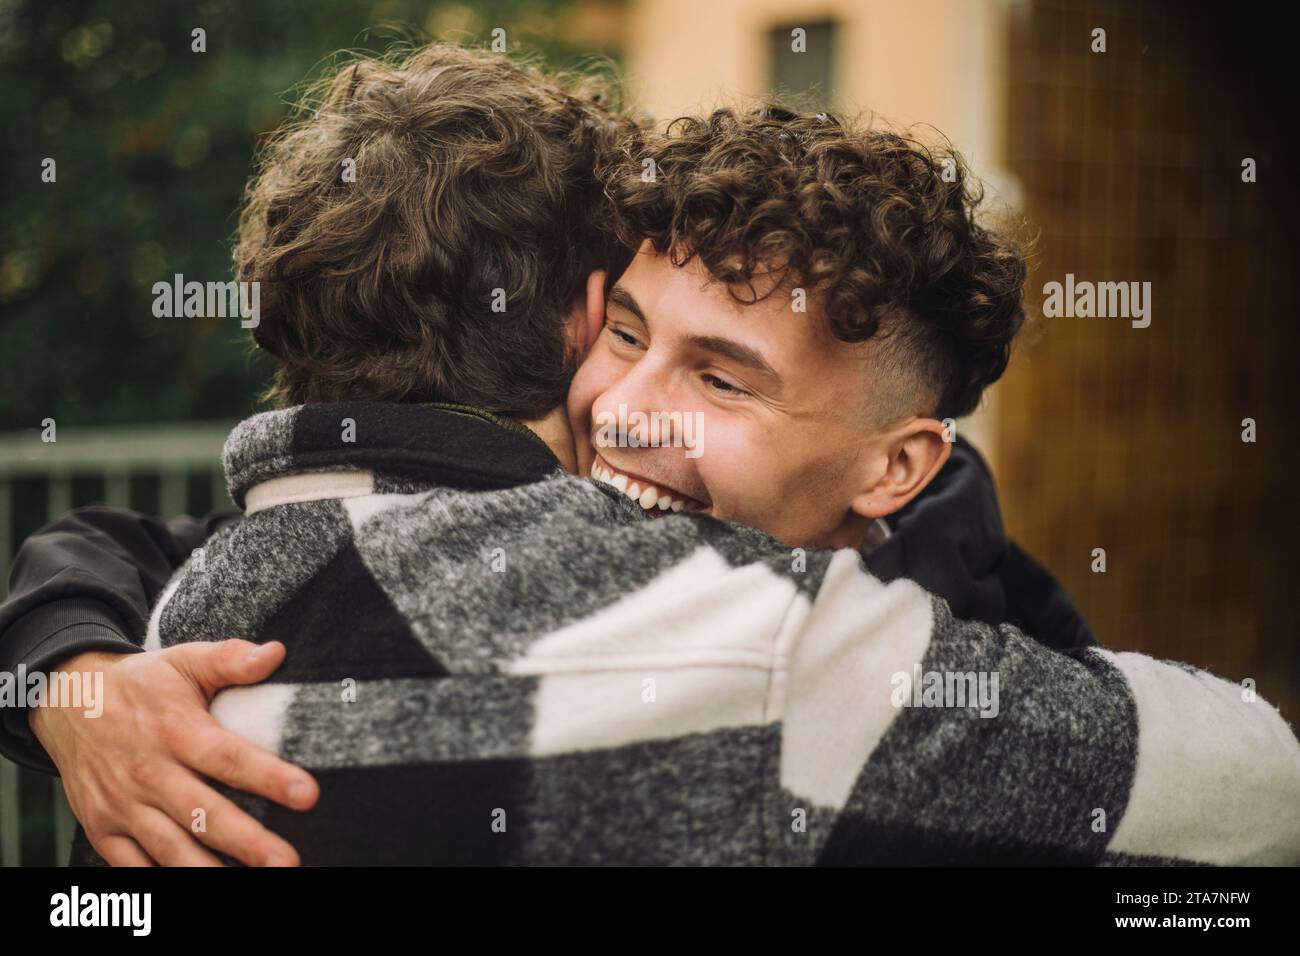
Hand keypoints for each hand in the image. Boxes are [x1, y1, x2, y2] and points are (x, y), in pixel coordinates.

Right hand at [30, 639, 318, 865]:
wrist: (65, 700)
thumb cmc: (139, 683)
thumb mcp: (183, 660)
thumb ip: (230, 659)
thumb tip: (276, 653)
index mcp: (175, 730)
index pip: (228, 758)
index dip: (269, 777)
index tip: (308, 794)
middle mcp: (148, 772)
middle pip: (203, 814)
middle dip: (248, 842)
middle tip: (288, 862)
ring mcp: (122, 804)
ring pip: (170, 848)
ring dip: (209, 870)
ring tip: (251, 884)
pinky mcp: (102, 827)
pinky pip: (132, 865)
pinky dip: (160, 879)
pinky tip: (200, 886)